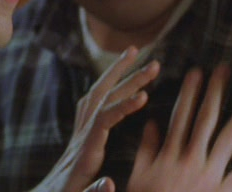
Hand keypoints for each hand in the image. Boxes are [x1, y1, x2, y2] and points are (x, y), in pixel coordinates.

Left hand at [33, 47, 159, 191]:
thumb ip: (94, 191)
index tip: (145, 95)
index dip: (123, 106)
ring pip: (97, 94)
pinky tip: (116, 83)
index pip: (104, 119)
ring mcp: (80, 133)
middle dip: (125, 75)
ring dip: (116, 73)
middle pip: (102, 96)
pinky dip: (108, 88)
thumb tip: (109, 182)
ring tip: (134, 54)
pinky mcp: (81, 136)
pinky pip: (93, 103)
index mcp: (85, 151)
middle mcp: (81, 136)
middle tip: (150, 60)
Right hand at [127, 65, 231, 191]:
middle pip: (207, 118)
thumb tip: (151, 122)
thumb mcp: (138, 176)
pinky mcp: (226, 191)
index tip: (197, 71)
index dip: (189, 92)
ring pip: (229, 137)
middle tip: (227, 68)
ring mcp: (211, 174)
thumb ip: (146, 149)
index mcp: (170, 153)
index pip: (181, 115)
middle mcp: (192, 158)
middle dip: (217, 91)